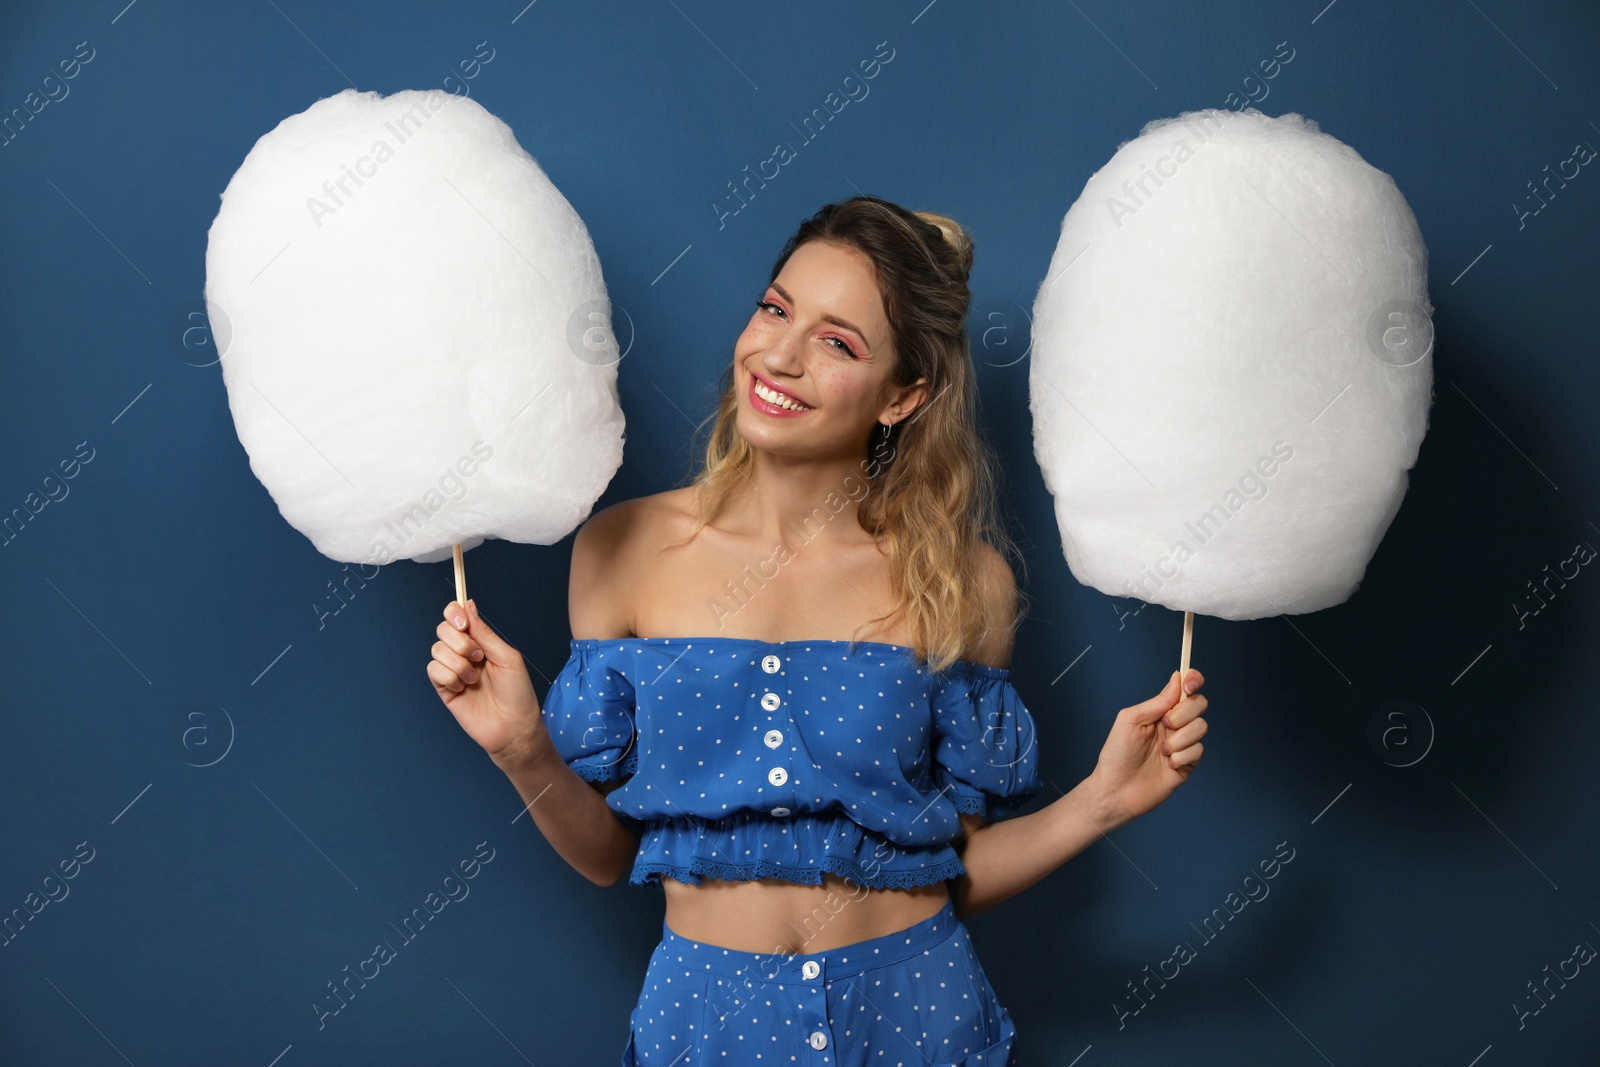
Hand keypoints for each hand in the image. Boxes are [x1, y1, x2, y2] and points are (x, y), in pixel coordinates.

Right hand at [427, 599, 544, 763]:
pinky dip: (449, 677)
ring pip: (437, 649)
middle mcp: (463, 653)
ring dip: (458, 663)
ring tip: (474, 679)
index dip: (454, 613)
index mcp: (480, 642)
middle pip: (443, 630)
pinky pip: (433, 670)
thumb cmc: (517, 692)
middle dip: (460, 642)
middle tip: (478, 657)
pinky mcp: (443, 688)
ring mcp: (452, 670)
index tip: (463, 623)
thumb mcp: (507, 657)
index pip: (457, 617)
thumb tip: (468, 604)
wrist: (513, 726)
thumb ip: (484, 633)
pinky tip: (463, 688)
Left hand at [1089, 668, 1207, 825]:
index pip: (1185, 689)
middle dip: (1184, 713)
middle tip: (1165, 725)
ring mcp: (1182, 744)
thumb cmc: (1117, 754)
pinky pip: (1199, 751)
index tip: (1190, 684)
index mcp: (1160, 711)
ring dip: (1180, 739)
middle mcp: (1174, 725)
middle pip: (1199, 704)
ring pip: (1201, 727)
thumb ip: (1157, 701)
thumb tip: (1177, 678)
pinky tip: (1168, 765)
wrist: (1116, 790)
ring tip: (1162, 752)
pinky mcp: (1188, 764)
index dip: (1193, 680)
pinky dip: (1182, 757)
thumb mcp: (1131, 720)